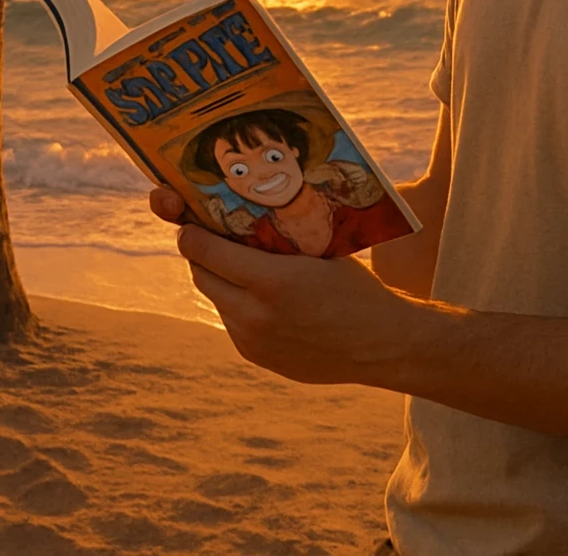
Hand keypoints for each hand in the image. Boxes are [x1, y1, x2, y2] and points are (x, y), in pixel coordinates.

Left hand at [148, 185, 416, 385]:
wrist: (380, 344)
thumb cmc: (355, 286)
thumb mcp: (316, 250)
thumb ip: (276, 236)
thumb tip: (240, 209)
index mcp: (271, 281)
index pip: (204, 250)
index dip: (190, 231)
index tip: (187, 218)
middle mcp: (254, 316)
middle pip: (201, 276)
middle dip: (199, 252)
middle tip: (205, 233)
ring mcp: (252, 342)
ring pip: (216, 299)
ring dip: (219, 278)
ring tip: (236, 259)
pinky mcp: (256, 357)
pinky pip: (232, 320)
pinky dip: (236, 301)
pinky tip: (258, 290)